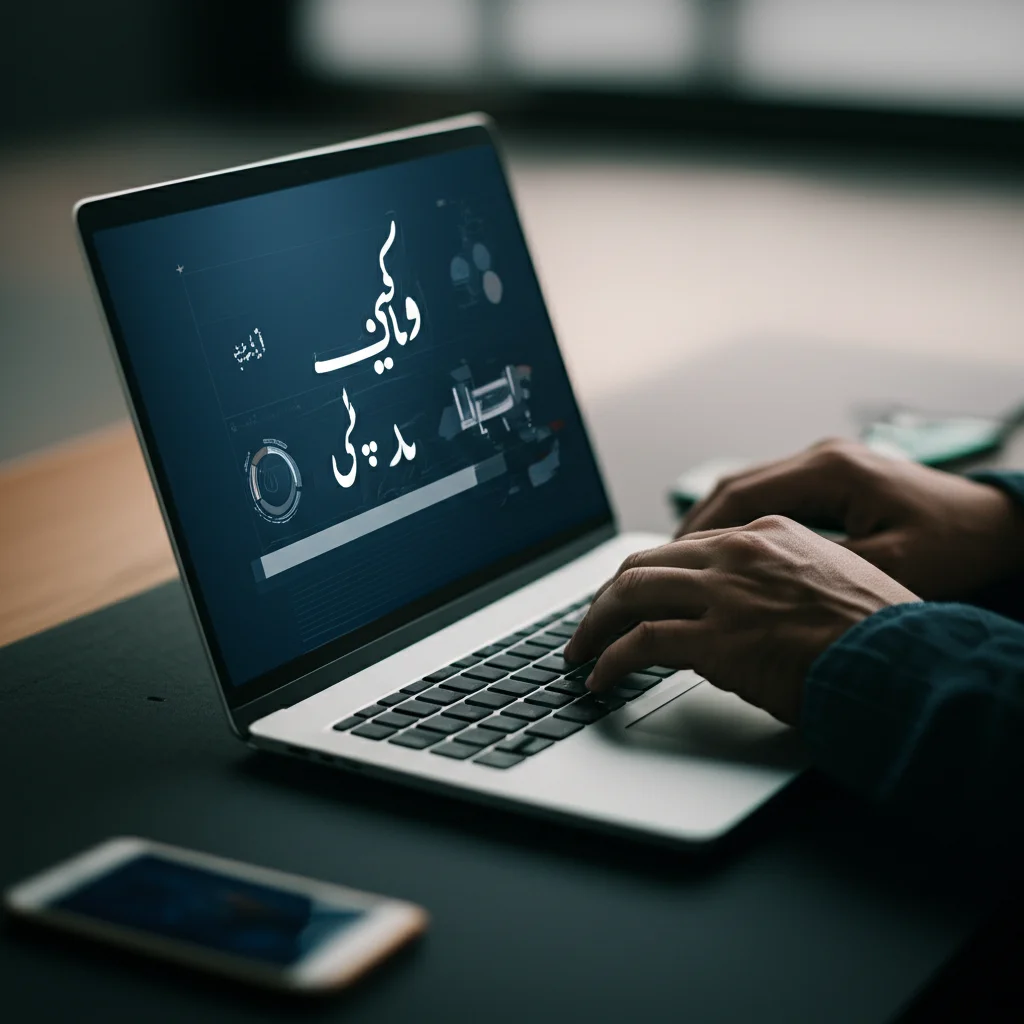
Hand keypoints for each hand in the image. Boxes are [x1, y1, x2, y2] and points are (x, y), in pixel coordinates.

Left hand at [563, 516, 917, 724]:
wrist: (904, 662)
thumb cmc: (881, 633)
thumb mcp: (832, 582)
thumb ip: (782, 582)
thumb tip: (751, 607)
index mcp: (768, 534)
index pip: (685, 546)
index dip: (648, 574)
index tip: (630, 596)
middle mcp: (740, 553)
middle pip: (645, 563)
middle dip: (607, 595)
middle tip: (589, 623)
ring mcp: (725, 593)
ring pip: (630, 594)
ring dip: (594, 625)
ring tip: (579, 652)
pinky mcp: (716, 638)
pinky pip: (640, 643)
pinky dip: (610, 661)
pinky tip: (599, 679)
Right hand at [679, 440, 1023, 599]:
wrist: (996, 526)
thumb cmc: (954, 547)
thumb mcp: (890, 568)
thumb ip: (821, 573)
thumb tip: (759, 592)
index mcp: (831, 471)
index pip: (740, 496)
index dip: (697, 534)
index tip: (668, 566)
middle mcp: (821, 458)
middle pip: (732, 488)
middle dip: (691, 530)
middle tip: (658, 568)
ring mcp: (824, 465)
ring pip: (744, 491)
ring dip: (710, 527)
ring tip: (679, 564)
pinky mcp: (830, 480)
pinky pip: (766, 498)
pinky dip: (737, 525)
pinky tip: (722, 553)